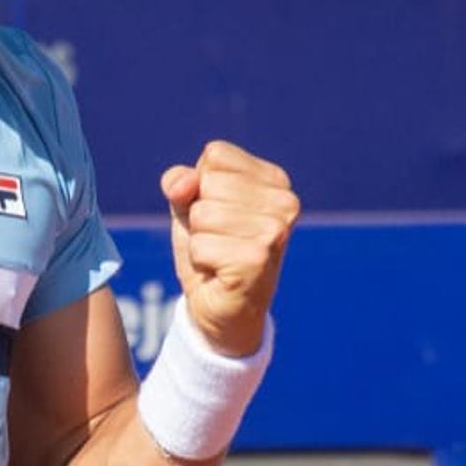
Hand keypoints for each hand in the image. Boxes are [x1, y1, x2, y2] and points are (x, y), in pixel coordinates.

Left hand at [160, 141, 298, 356]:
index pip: (215, 155)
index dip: (200, 186)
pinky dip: (200, 261)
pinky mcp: (259, 259)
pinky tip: (220, 273)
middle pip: (207, 183)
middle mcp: (285, 202)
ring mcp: (275, 231)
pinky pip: (200, 245)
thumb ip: (180, 183)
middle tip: (219, 241)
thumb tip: (181, 185)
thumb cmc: (210, 250)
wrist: (223, 311)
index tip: (219, 215)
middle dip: (199, 215)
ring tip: (220, 257)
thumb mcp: (189, 207)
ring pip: (202, 214)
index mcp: (274, 180)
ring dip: (199, 240)